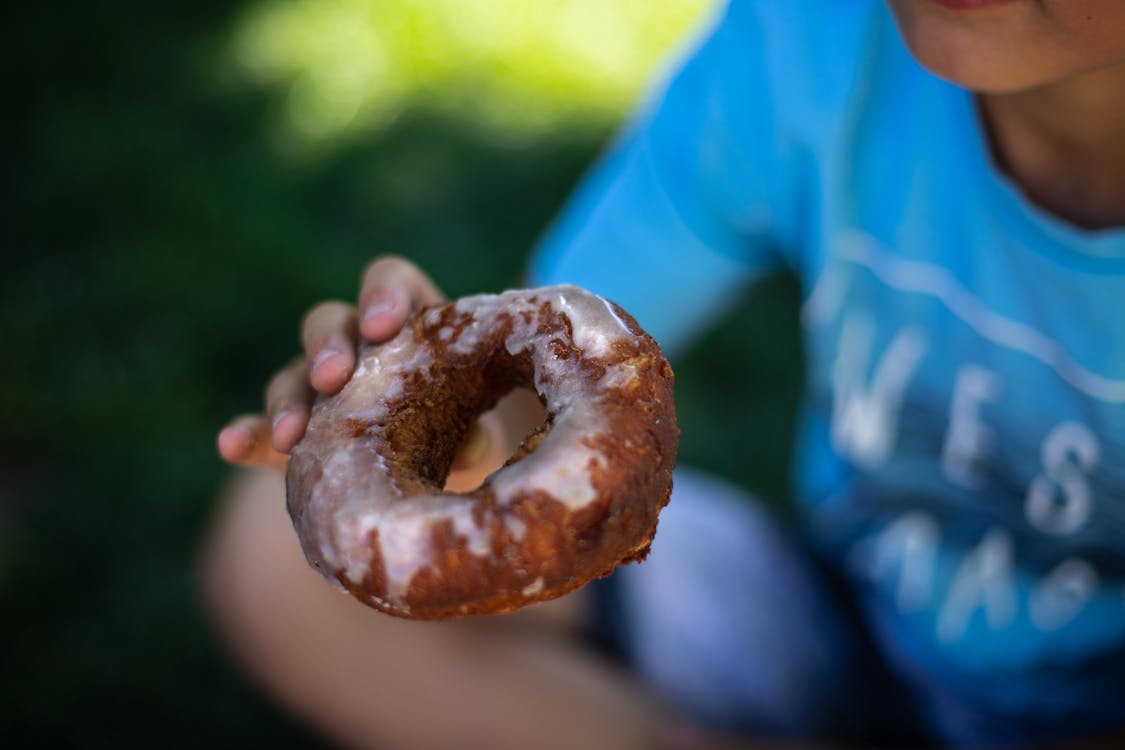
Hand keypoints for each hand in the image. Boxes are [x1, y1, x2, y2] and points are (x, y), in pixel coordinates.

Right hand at [217, 255, 488, 475]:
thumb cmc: (466, 437)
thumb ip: (475, 436)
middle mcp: (358, 345)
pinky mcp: (294, 434)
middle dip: (327, 347)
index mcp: (412, 322)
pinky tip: (231, 445)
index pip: (390, 281)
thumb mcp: (477, 438)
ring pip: (292, 375)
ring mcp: (318, 389)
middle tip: (333, 379)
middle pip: (328, 322)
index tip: (382, 326)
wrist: (438, 478)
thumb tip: (473, 443)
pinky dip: (246, 435)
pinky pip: (261, 430)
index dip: (382, 295)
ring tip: (290, 437)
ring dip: (288, 400)